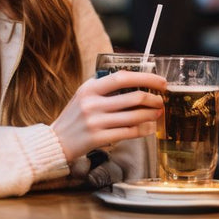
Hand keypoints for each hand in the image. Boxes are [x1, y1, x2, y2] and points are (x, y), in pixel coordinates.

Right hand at [51, 70, 165, 160]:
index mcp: (90, 88)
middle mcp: (92, 103)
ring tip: (157, 113)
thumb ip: (104, 86)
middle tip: (162, 100)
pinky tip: (150, 127)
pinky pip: (128, 133)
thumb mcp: (84, 95)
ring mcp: (95, 122)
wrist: (56, 141)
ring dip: (151, 114)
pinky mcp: (98, 138)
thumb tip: (135, 78)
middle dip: (153, 99)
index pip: (122, 77)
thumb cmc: (75, 116)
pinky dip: (143, 129)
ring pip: (134, 117)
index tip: (160, 81)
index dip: (145, 78)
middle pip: (133, 98)